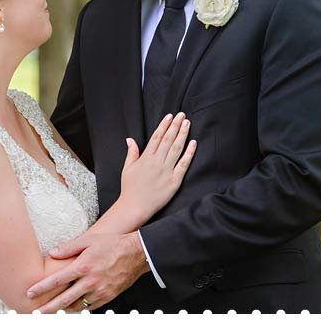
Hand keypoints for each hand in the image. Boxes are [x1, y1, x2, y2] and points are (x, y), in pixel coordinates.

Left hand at [26, 232, 149, 312]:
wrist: (136, 254)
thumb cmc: (112, 244)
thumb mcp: (88, 240)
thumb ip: (68, 248)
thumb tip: (52, 253)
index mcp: (83, 267)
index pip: (57, 280)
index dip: (42, 288)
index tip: (30, 293)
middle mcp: (90, 282)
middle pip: (64, 299)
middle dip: (48, 308)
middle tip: (35, 313)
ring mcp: (100, 291)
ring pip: (77, 306)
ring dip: (63, 310)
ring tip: (50, 313)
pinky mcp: (108, 297)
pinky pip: (90, 307)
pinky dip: (79, 309)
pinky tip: (70, 309)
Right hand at [120, 112, 195, 226]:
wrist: (135, 206)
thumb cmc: (130, 188)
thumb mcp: (127, 168)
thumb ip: (131, 153)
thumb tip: (130, 139)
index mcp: (145, 158)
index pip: (157, 137)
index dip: (164, 125)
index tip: (170, 116)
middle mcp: (157, 162)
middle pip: (168, 140)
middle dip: (175, 126)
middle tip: (182, 115)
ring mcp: (166, 171)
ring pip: (177, 149)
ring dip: (182, 135)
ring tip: (187, 123)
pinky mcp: (174, 181)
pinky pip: (184, 164)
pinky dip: (189, 153)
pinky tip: (193, 143)